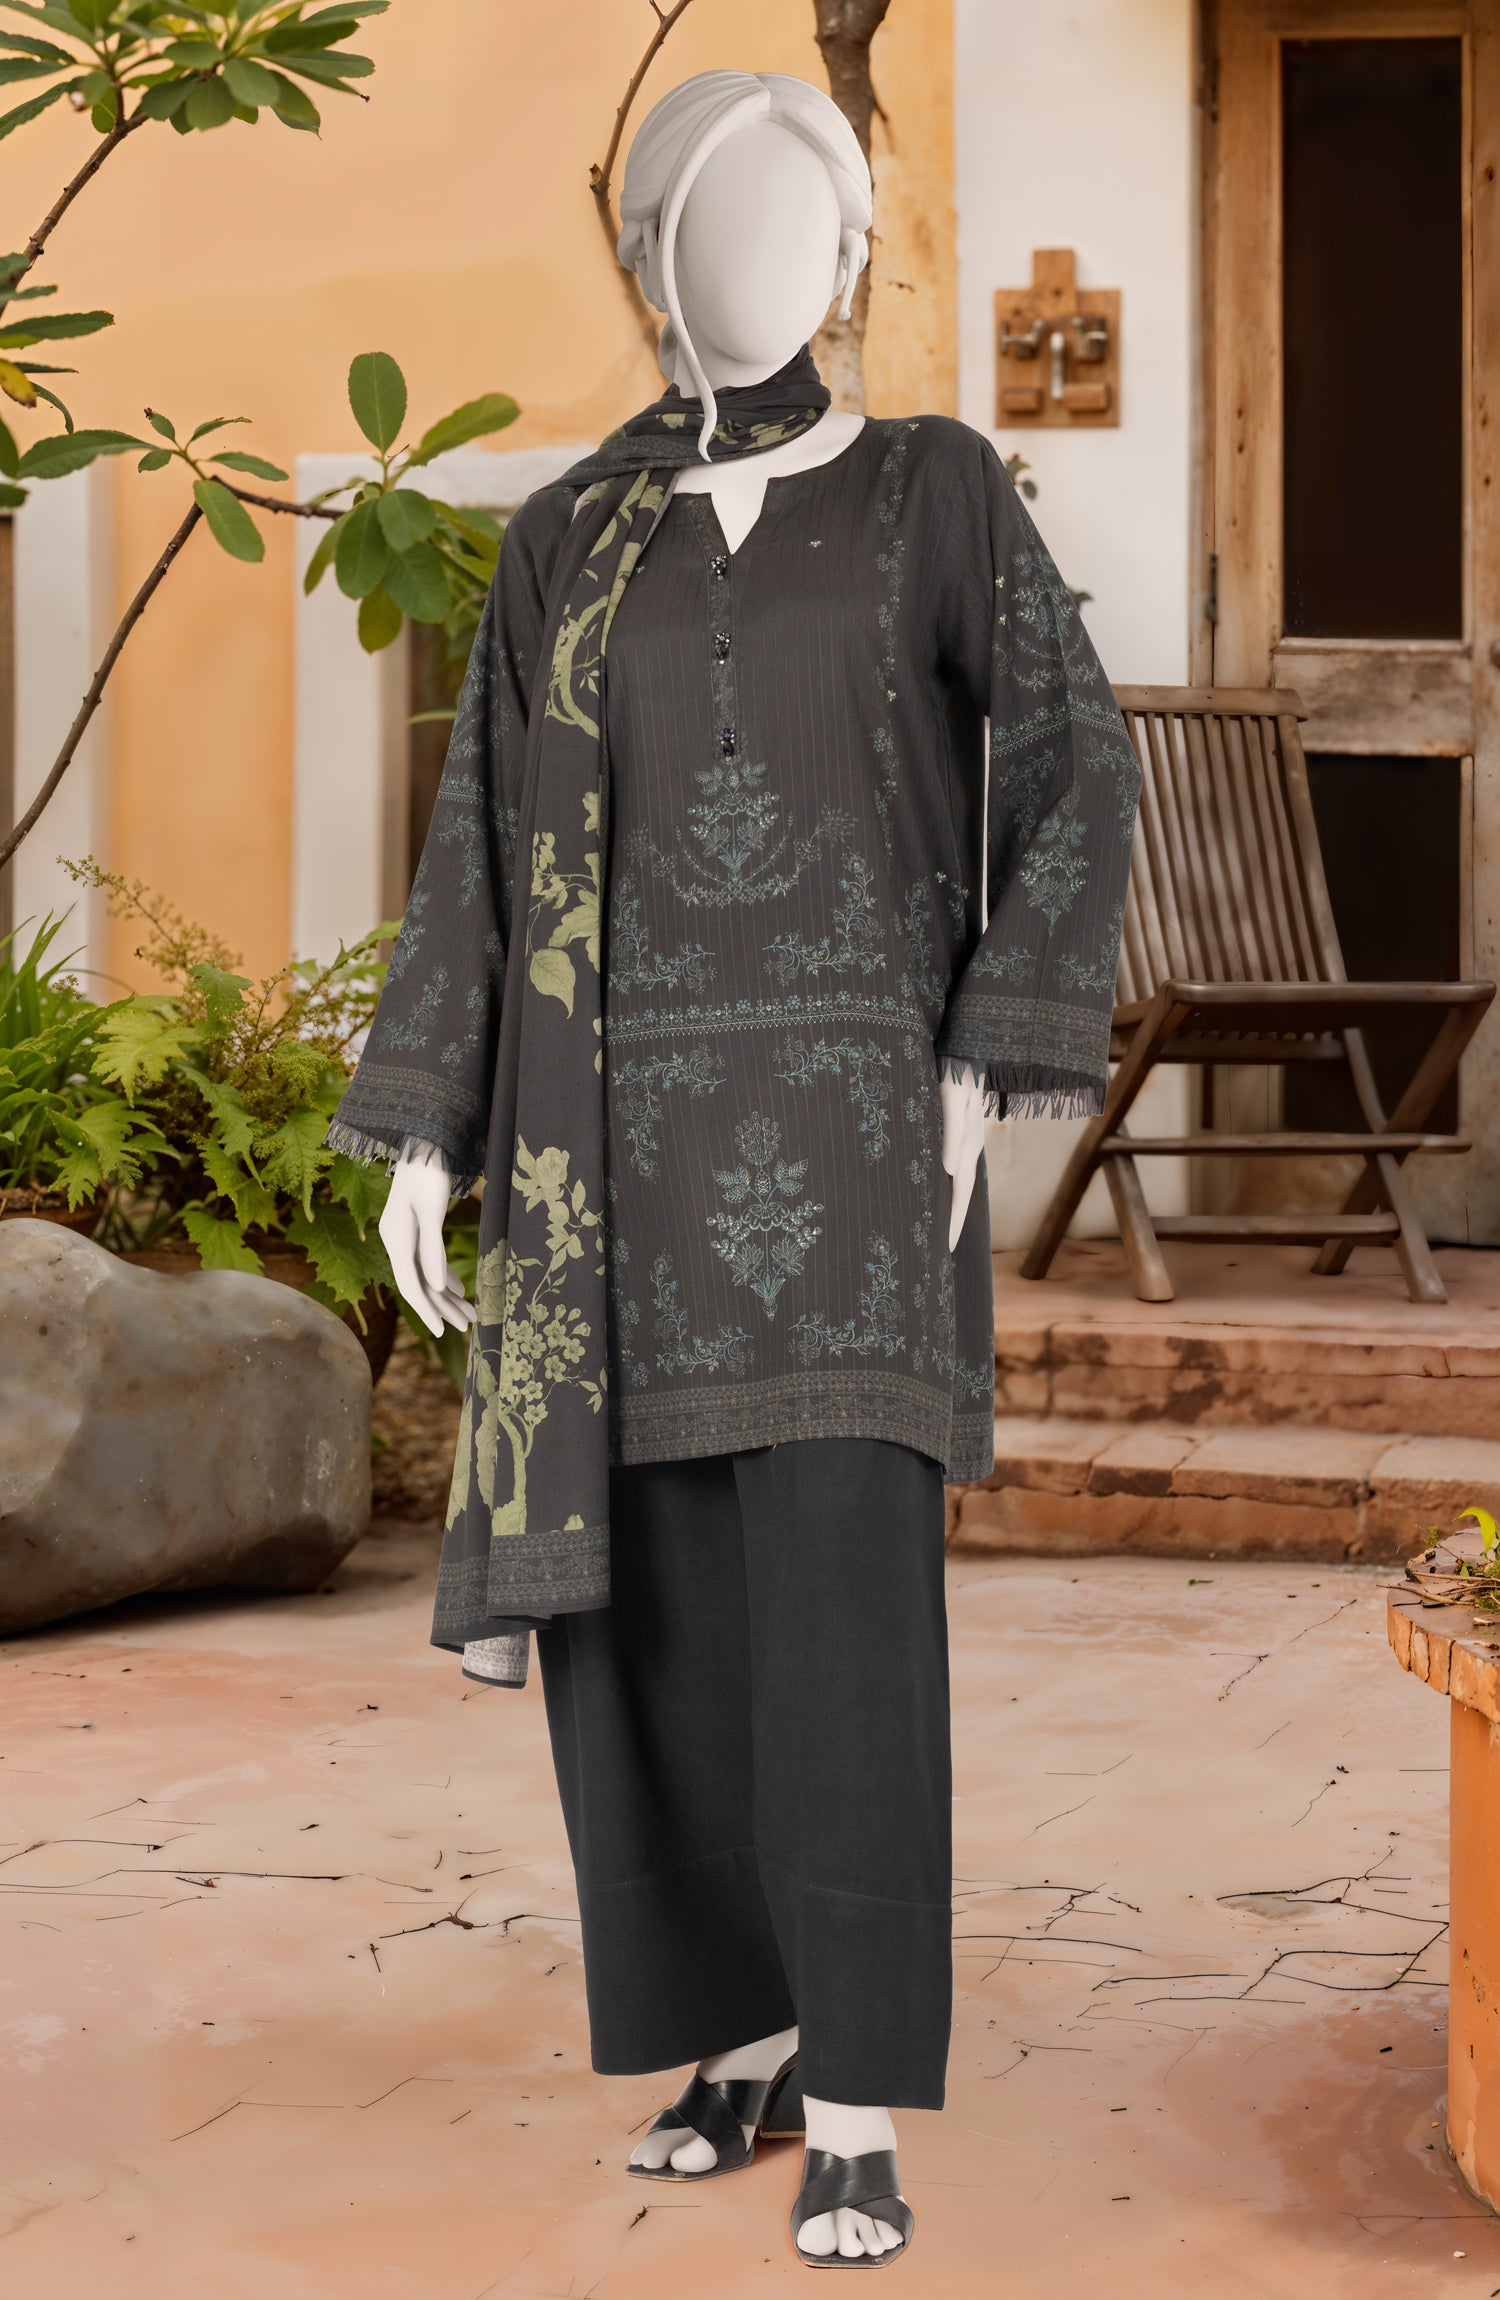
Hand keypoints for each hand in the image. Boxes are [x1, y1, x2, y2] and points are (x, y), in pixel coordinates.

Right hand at [378, 1141, 476, 1338]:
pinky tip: (460, 1289)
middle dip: (443, 1307)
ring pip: (425, 1274)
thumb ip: (432, 1246)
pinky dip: (444, 1276)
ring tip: (470, 1315)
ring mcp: (405, 1234)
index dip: (427, 1310)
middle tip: (470, 1327)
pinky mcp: (416, 1227)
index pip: (411, 1284)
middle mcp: (397, 1240)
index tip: (443, 1332)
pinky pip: (428, 1260)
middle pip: (420, 1284)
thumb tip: (437, 1285)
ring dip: (447, 1295)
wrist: (424, 1139)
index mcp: (397, 1237)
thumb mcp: (432, 1206)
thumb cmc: (428, 1168)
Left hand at [939, 1069, 988, 1251]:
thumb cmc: (955, 1068)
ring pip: (957, 1181)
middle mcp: (968, 1147)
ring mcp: (964, 1139)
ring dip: (949, 1205)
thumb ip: (952, 1131)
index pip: (959, 1193)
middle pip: (959, 1193)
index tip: (945, 1249)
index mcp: (967, 1145)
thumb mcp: (952, 1096)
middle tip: (940, 1251)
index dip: (953, 1222)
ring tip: (938, 1228)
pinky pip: (951, 1165)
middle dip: (951, 1221)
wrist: (966, 1044)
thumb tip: (949, 1169)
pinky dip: (945, 1184)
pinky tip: (936, 1188)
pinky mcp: (957, 1129)